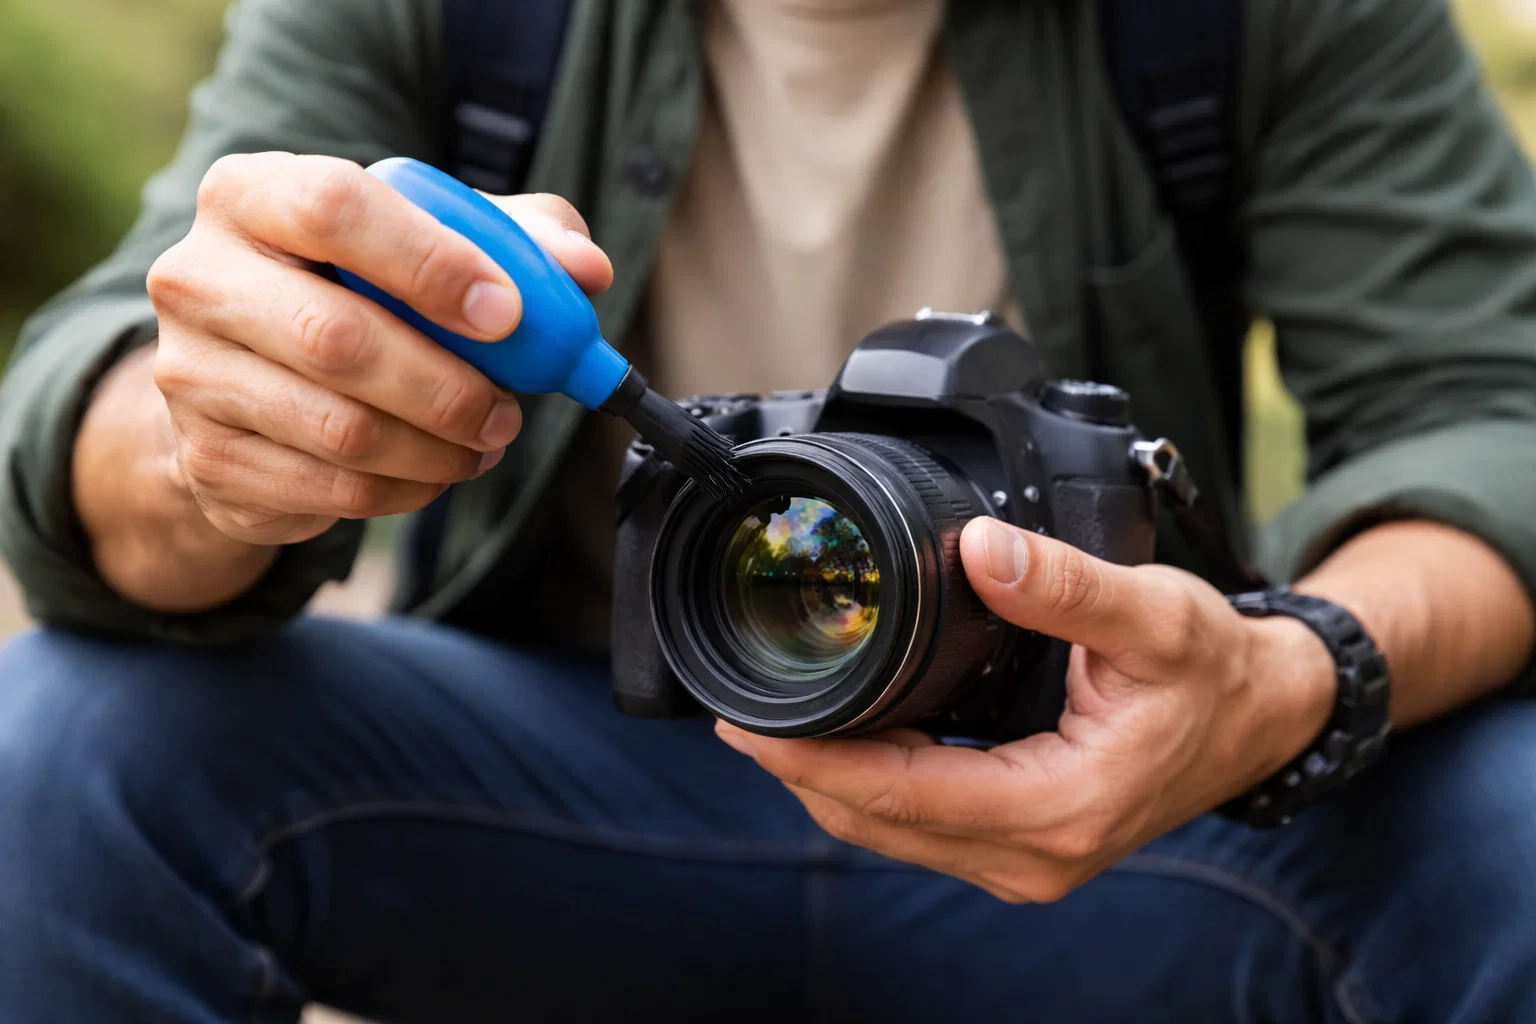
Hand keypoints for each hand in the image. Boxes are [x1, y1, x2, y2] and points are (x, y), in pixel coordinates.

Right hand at [144, 151, 611, 544]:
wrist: (241, 380)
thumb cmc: (355, 289)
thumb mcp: (431, 241)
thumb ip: (515, 239)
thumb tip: (586, 269)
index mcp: (250, 194)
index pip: (333, 208)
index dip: (430, 262)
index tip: (508, 313)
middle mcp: (197, 277)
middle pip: (336, 338)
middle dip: (448, 385)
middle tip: (512, 409)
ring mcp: (190, 374)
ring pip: (340, 430)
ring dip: (438, 448)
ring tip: (486, 440)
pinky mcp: (208, 460)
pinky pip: (332, 491)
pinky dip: (406, 491)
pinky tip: (436, 471)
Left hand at [715, 516, 1336, 902]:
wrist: (1262, 717)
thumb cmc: (1213, 671)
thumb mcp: (1153, 614)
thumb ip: (1065, 585)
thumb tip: (980, 547)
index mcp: (1060, 808)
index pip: (902, 794)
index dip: (815, 761)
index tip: (748, 726)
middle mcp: (1037, 855)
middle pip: (880, 823)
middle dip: (802, 773)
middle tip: (738, 717)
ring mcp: (1029, 860)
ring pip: (893, 833)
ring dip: (829, 784)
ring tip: (774, 725)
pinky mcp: (1023, 845)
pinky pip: (922, 826)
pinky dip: (872, 787)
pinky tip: (845, 741)